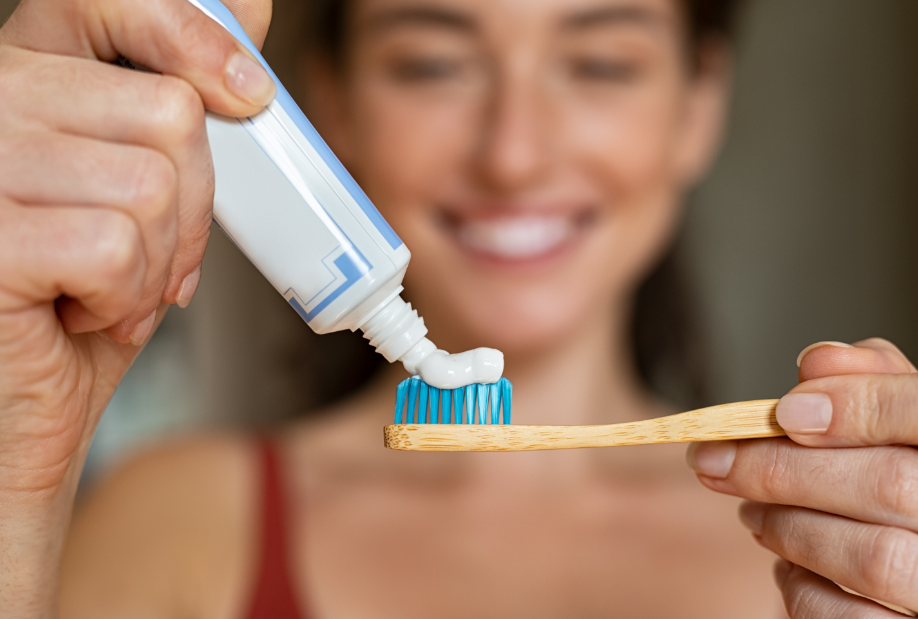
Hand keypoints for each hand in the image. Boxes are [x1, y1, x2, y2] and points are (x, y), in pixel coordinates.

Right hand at [0, 0, 271, 613]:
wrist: (13, 419)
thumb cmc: (75, 309)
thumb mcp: (137, 196)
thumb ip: (172, 108)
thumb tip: (247, 12)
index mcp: (20, 80)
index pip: (104, 2)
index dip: (189, 36)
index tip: (246, 95)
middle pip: (165, 112)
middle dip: (192, 204)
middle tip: (155, 259)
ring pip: (149, 183)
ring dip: (160, 260)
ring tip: (115, 292)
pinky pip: (116, 245)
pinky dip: (127, 296)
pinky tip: (84, 314)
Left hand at [687, 338, 917, 616]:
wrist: (912, 560)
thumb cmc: (905, 481)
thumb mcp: (901, 425)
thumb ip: (871, 386)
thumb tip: (817, 361)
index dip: (856, 405)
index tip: (783, 411)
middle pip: (889, 484)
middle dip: (784, 469)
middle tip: (715, 462)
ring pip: (871, 557)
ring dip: (786, 528)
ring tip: (750, 513)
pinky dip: (802, 588)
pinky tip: (787, 564)